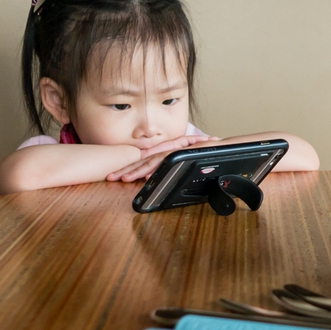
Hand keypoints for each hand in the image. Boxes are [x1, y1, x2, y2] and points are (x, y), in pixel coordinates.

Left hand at [106, 134, 220, 182]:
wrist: (220, 147)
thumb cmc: (203, 156)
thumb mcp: (182, 167)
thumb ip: (169, 174)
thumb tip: (155, 182)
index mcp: (164, 156)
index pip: (142, 163)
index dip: (128, 169)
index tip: (116, 177)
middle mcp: (166, 152)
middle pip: (142, 162)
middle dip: (126, 170)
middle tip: (111, 177)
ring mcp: (174, 152)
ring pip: (152, 162)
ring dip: (137, 171)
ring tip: (125, 178)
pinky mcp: (182, 153)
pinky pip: (168, 162)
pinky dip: (159, 170)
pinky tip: (149, 177)